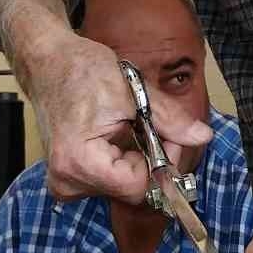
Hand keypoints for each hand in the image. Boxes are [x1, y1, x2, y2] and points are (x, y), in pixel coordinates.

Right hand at [0, 0, 211, 207]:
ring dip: (135, 159)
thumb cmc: (83, 70)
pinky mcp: (67, 179)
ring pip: (122, 186)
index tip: (164, 135)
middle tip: (147, 125)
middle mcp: (67, 180)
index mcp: (79, 161)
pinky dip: (120, 161)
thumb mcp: (134, 91)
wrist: (49, 63)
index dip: (160, 162)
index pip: (138, 187)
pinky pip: (109, 181)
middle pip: (131, 189)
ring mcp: (64, 183)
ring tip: (125, 126)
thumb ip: (170, 120)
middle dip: (149, 160)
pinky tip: (113, 136)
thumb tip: (203, 136)